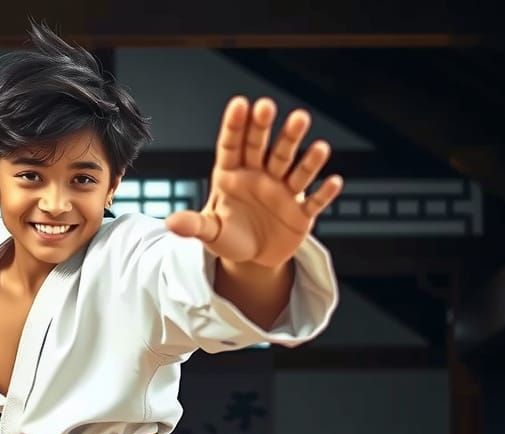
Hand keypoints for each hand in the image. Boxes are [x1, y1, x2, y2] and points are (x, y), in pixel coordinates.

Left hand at [165, 96, 342, 267]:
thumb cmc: (230, 238)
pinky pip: (314, 201)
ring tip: (305, 129)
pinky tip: (334, 180)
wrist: (255, 258)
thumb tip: (170, 223)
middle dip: (266, 128)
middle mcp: (261, 176)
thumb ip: (194, 225)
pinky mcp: (301, 213)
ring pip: (293, 167)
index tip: (240, 104)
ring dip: (300, 151)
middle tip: (267, 107)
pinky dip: (324, 193)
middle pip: (264, 148)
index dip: (235, 126)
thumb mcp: (211, 232)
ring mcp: (283, 192)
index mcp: (233, 175)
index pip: (233, 146)